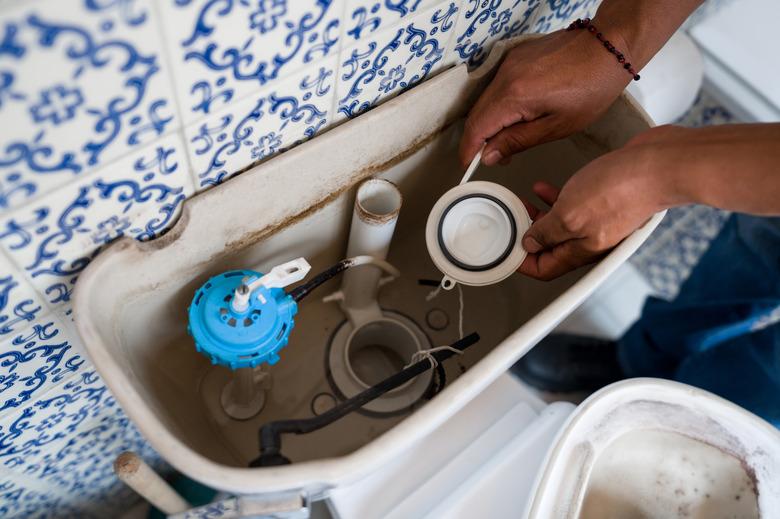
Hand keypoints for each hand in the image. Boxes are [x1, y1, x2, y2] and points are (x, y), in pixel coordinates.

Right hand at [459, 29, 630, 166]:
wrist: (608, 47)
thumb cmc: (591, 88)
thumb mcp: (557, 126)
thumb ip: (518, 142)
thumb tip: (489, 156)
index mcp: (514, 96)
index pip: (477, 128)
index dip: (469, 150)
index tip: (468, 167)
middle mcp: (505, 76)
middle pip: (477, 115)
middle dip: (479, 139)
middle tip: (495, 158)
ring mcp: (509, 64)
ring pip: (486, 100)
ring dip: (490, 122)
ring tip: (510, 138)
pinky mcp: (516, 57)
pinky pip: (497, 86)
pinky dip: (500, 104)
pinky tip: (518, 114)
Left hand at [518, 126, 681, 280]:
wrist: (659, 164)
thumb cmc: (622, 188)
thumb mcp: (569, 214)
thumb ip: (547, 231)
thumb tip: (530, 243)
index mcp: (582, 251)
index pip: (545, 269)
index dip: (522, 263)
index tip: (506, 250)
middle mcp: (591, 240)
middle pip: (551, 249)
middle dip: (527, 237)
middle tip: (511, 224)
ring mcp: (599, 221)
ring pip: (560, 226)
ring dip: (538, 217)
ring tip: (521, 205)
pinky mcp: (604, 201)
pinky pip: (572, 206)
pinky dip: (555, 200)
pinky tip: (542, 188)